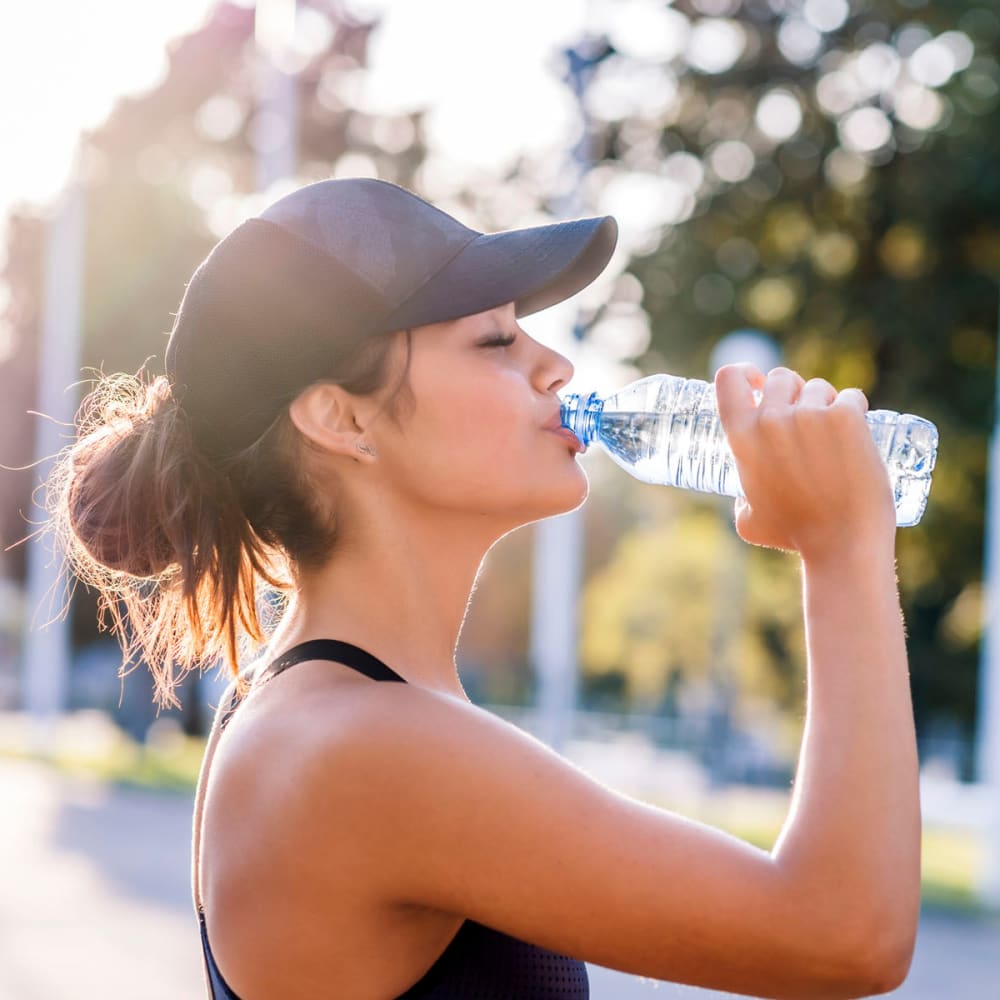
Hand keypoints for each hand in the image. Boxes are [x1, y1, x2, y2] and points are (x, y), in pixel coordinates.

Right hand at [715, 364, 896, 560]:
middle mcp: (771, 419)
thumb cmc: (795, 535)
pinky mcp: (846, 416)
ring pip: (818, 387)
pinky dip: (855, 410)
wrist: (841, 543)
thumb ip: (741, 498)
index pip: (729, 378)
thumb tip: (746, 495)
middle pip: (780, 377)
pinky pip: (851, 396)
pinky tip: (858, 434)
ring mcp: (810, 415)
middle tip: (808, 420)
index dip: (744, 373)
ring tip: (835, 438)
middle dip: (793, 392)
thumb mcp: (748, 519)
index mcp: (741, 438)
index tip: (757, 383)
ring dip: (826, 403)